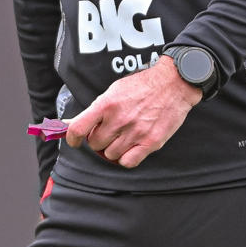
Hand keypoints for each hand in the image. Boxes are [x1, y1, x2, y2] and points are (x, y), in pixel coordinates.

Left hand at [64, 56, 202, 168]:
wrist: (173, 84)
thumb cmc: (143, 86)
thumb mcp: (114, 90)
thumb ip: (96, 108)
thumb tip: (75, 123)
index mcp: (107, 104)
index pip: (78, 128)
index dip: (72, 138)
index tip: (74, 141)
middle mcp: (119, 120)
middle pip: (95, 144)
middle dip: (99, 139)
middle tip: (109, 132)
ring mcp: (135, 133)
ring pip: (110, 155)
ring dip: (113, 148)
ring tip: (123, 137)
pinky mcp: (150, 142)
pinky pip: (128, 162)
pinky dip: (127, 158)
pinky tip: (131, 147)